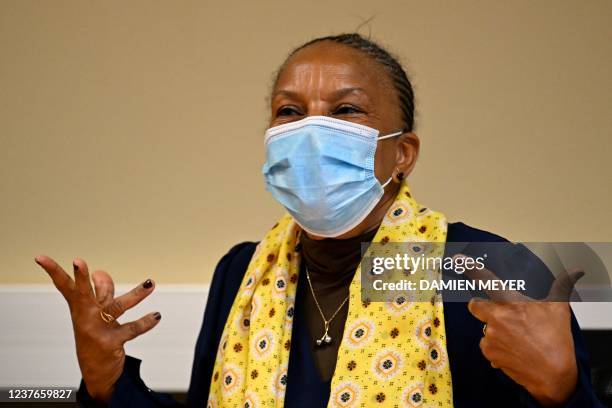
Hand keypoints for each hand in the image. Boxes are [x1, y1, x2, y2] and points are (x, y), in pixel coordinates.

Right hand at [35, 255, 160, 401]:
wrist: (96, 371)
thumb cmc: (95, 334)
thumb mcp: (96, 312)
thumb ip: (101, 291)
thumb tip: (100, 272)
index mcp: (80, 306)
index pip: (65, 286)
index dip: (52, 271)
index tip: (39, 257)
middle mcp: (86, 316)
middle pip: (83, 294)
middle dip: (81, 278)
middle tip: (78, 261)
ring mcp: (97, 330)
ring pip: (117, 307)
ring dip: (135, 295)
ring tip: (150, 283)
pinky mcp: (111, 342)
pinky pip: (132, 329)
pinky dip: (146, 322)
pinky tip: (156, 316)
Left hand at [457, 254, 582, 406]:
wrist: (553, 375)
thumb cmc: (556, 341)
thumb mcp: (560, 308)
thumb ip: (562, 285)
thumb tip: (575, 271)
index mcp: (511, 302)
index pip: (486, 280)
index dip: (470, 268)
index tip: (458, 259)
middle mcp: (497, 317)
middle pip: (475, 305)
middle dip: (482, 307)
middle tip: (500, 314)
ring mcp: (491, 335)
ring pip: (485, 327)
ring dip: (495, 330)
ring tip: (517, 338)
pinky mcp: (488, 351)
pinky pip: (487, 344)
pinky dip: (496, 346)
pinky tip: (512, 349)